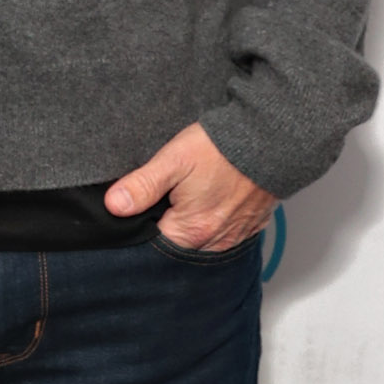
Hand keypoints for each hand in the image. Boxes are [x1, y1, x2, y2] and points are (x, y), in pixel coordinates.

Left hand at [106, 122, 273, 252]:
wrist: (270, 138)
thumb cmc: (222, 148)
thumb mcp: (173, 160)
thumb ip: (142, 185)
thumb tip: (114, 205)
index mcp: (192, 230)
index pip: (153, 243)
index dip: (143, 225)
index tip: (144, 206)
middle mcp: (215, 241)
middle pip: (178, 245)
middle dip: (168, 226)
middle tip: (168, 197)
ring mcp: (236, 235)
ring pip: (202, 242)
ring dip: (192, 226)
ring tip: (190, 197)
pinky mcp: (250, 225)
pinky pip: (225, 234)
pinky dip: (215, 222)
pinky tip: (211, 201)